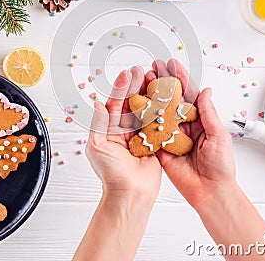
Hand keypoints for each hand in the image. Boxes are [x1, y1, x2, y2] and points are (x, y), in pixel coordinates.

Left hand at [86, 66, 161, 203]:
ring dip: (150, 93)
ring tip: (155, 77)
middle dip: (137, 85)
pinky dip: (163, 109)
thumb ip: (99, 123)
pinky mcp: (155, 141)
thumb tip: (97, 101)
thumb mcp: (98, 146)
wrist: (130, 195)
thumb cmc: (110, 174)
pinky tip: (167, 96)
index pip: (116, 103)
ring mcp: (142, 133)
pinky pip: (159, 122)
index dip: (121, 88)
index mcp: (111, 128)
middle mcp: (126, 128)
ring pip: (146, 109)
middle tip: (143, 70)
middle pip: (132, 102)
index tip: (127, 73)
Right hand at [146, 59, 236, 210]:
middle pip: (170, 99)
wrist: (210, 192)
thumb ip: (208, 113)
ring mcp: (171, 135)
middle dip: (161, 82)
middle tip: (152, 68)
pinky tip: (136, 104)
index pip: (188, 94)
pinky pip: (151, 131)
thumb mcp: (219, 136)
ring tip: (142, 80)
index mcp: (199, 119)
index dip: (180, 78)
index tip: (172, 64)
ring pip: (159, 111)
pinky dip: (143, 118)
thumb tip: (205, 91)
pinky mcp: (161, 147)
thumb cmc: (221, 166)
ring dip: (150, 96)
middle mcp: (184, 124)